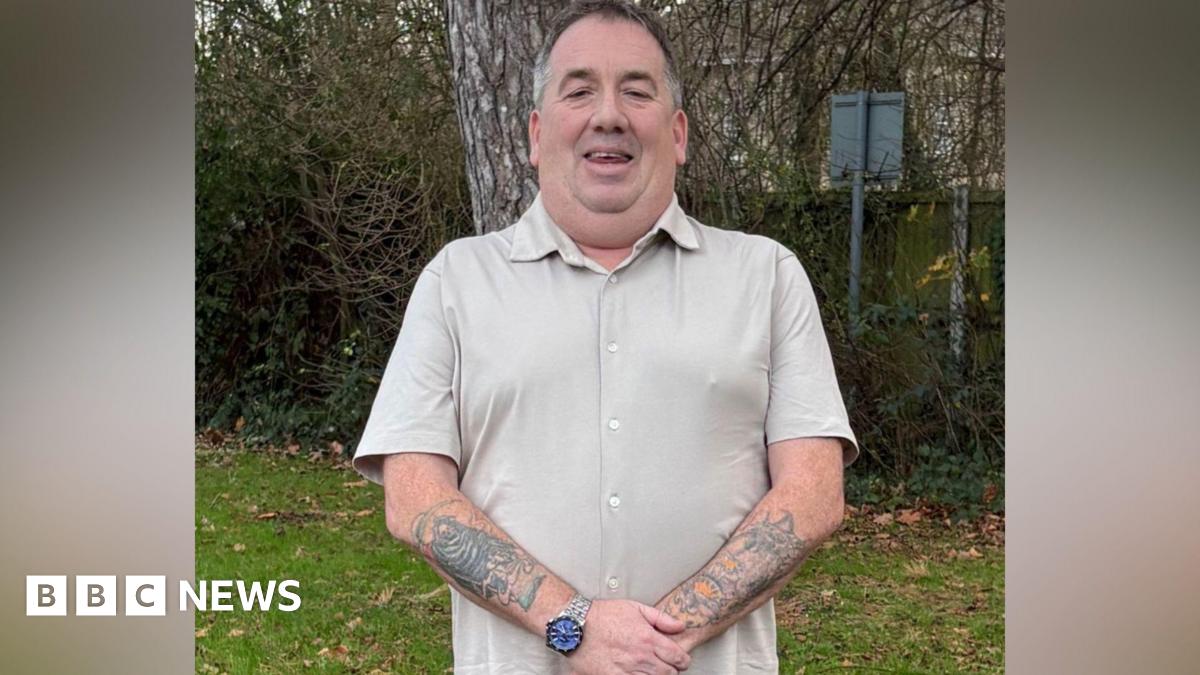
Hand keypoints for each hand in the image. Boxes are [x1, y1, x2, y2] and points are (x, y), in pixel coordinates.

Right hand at [566, 599, 691, 674]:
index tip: (681, 660)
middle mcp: (641, 657)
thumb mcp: (635, 608)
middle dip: (672, 670)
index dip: (683, 661)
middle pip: (668, 673)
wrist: (576, 626)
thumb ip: (661, 618)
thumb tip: (680, 626)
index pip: (677, 657)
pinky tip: (637, 674)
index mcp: (648, 639)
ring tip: (651, 670)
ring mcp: (627, 670)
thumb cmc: (603, 615)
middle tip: (668, 666)